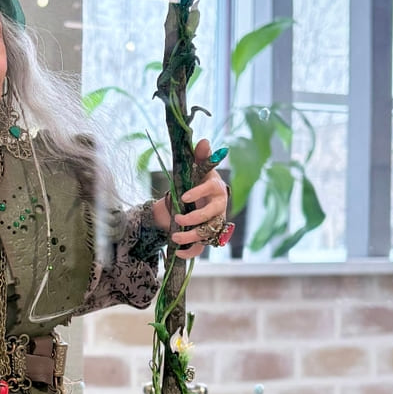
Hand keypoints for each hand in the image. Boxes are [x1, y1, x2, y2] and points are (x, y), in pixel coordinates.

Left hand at [153, 139, 229, 258]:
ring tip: (174, 236)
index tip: (184, 196)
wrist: (191, 200)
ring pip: (207, 234)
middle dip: (194, 219)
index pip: (211, 189)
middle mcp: (218, 207)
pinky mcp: (207, 237)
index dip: (199, 192)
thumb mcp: (195, 168)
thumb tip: (204, 141)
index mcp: (216, 188)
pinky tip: (178, 251)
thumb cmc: (195, 182)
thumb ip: (200, 156)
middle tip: (177, 219)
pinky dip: (190, 252)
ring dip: (190, 237)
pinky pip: (201, 248)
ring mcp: (213, 223)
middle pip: (211, 216)